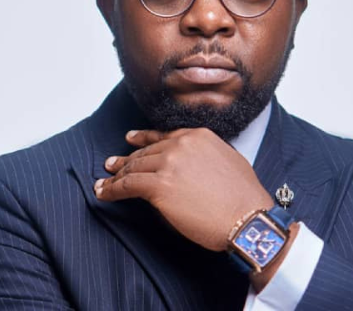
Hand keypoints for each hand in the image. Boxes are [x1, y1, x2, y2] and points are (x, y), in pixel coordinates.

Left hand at [94, 128, 273, 251]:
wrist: (248, 216)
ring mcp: (169, 163)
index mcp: (198, 136)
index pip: (163, 136)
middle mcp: (181, 144)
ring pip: (134, 166)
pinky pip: (128, 185)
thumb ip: (206, 155)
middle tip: (112, 164)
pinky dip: (112, 189)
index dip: (143, 139)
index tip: (130, 139)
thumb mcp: (228, 159)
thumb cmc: (244, 195)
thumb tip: (193, 165)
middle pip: (146, 151)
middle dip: (127, 159)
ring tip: (105, 180)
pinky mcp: (159, 186)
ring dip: (116, 175)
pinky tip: (104, 192)